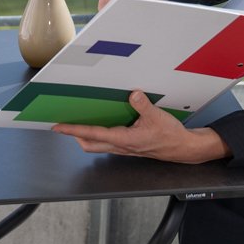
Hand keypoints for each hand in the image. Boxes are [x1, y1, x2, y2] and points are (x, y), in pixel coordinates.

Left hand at [52, 91, 230, 163]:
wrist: (183, 148)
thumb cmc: (171, 136)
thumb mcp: (157, 116)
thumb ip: (142, 105)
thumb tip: (132, 95)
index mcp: (124, 140)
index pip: (93, 134)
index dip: (74, 131)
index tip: (59, 127)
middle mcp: (121, 147)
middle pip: (90, 144)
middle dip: (75, 135)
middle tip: (64, 125)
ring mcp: (125, 148)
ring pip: (98, 144)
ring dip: (86, 135)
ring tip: (79, 123)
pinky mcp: (130, 146)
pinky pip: (109, 141)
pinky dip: (100, 134)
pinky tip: (103, 123)